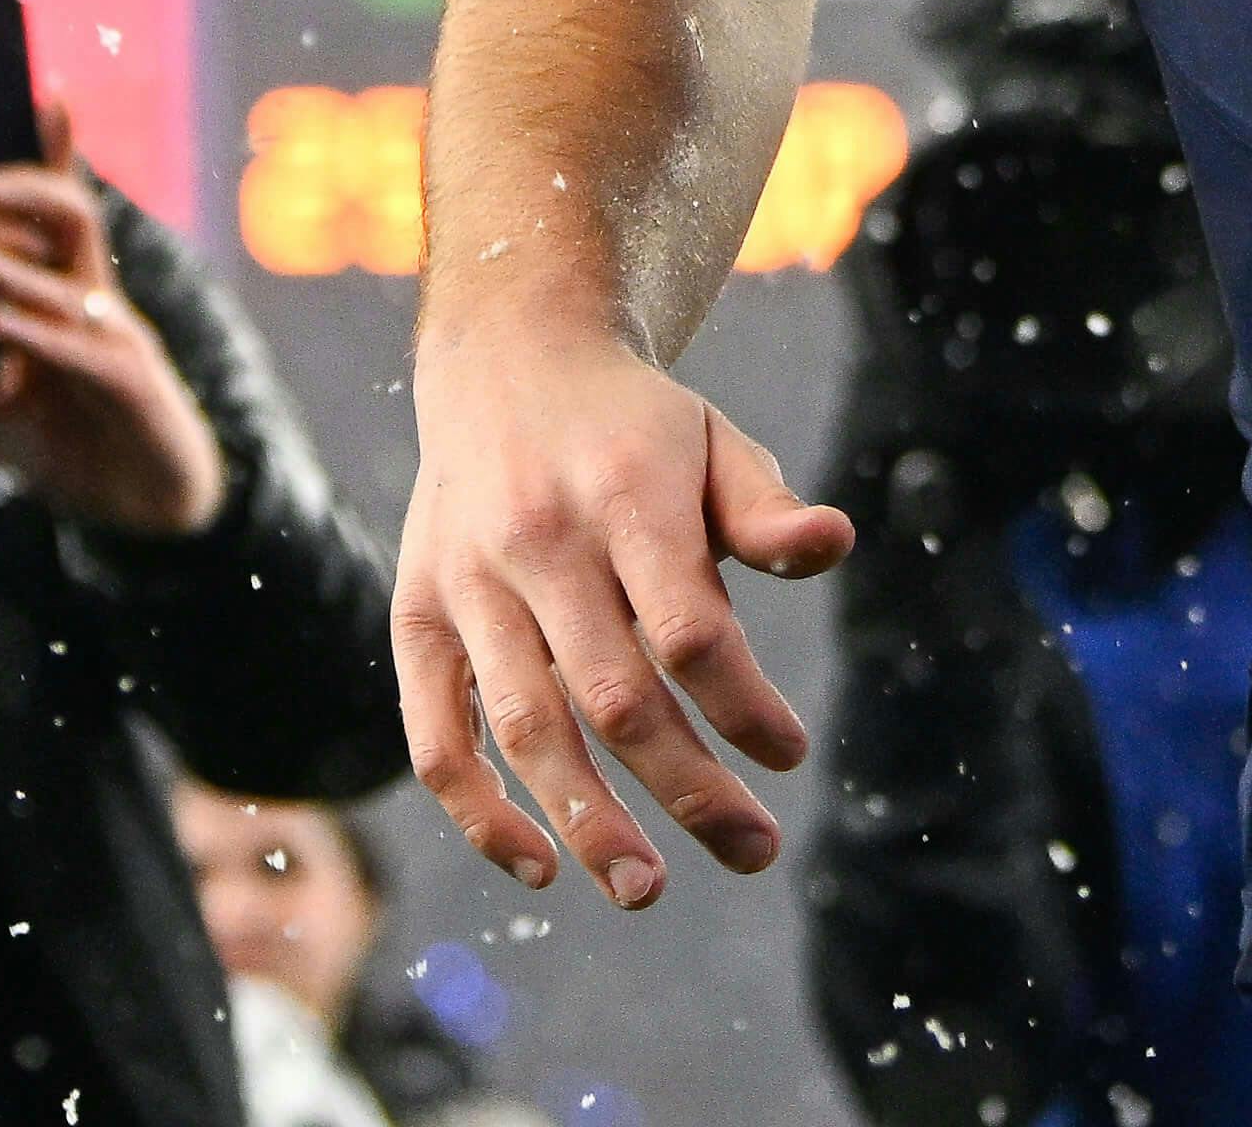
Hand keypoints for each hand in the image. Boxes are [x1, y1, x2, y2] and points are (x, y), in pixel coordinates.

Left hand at [0, 96, 225, 540]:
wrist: (141, 500)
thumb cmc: (68, 438)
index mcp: (64, 294)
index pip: (51, 213)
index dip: (47, 155)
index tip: (36, 95)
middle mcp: (97, 301)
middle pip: (76, 220)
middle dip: (29, 191)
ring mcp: (120, 339)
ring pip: (76, 282)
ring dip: (21, 266)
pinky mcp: (135, 385)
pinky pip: (93, 349)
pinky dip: (46, 336)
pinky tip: (6, 327)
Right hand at [395, 324, 852, 908]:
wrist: (509, 362)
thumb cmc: (636, 427)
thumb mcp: (714, 443)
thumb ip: (767, 509)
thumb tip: (834, 546)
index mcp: (626, 499)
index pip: (690, 631)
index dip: (744, 707)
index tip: (791, 757)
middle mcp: (539, 545)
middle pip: (615, 697)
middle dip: (688, 788)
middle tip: (753, 852)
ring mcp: (468, 586)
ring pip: (525, 729)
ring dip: (586, 821)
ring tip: (644, 888)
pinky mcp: (416, 618)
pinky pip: (435, 736)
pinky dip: (477, 812)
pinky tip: (538, 865)